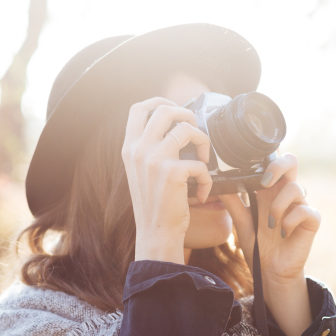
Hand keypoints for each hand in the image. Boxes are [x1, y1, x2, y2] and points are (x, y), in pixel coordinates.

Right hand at [121, 97, 213, 263]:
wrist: (155, 234)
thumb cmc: (154, 206)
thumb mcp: (141, 173)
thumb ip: (149, 150)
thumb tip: (174, 129)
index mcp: (129, 148)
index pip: (138, 108)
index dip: (159, 101)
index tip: (175, 109)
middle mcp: (138, 150)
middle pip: (165, 109)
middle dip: (187, 114)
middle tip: (195, 131)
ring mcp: (154, 159)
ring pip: (187, 128)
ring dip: (203, 142)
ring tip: (203, 161)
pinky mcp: (172, 172)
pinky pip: (200, 162)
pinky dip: (207, 178)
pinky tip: (201, 193)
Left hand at [219, 153, 320, 335]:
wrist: (271, 272)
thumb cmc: (258, 246)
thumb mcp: (241, 223)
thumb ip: (233, 203)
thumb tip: (219, 184)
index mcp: (270, 191)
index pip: (273, 163)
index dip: (269, 153)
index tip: (253, 158)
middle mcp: (286, 194)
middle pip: (291, 162)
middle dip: (278, 165)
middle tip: (264, 182)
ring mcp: (300, 206)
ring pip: (296, 187)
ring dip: (278, 205)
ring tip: (269, 224)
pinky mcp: (311, 220)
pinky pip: (304, 210)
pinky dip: (289, 221)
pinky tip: (282, 233)